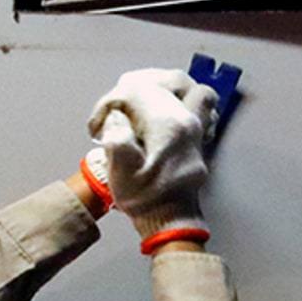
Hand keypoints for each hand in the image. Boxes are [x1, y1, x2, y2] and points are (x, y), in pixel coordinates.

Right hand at [87, 69, 217, 252]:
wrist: (172, 220)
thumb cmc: (147, 199)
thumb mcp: (122, 173)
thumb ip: (117, 140)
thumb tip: (117, 118)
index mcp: (167, 124)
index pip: (138, 90)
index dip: (112, 101)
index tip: (100, 122)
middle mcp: (187, 120)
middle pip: (170, 79)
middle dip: (140, 83)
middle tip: (121, 100)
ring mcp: (196, 127)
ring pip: (193, 88)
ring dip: (169, 86)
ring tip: (146, 97)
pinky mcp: (198, 138)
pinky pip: (200, 104)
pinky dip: (184, 100)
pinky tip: (168, 112)